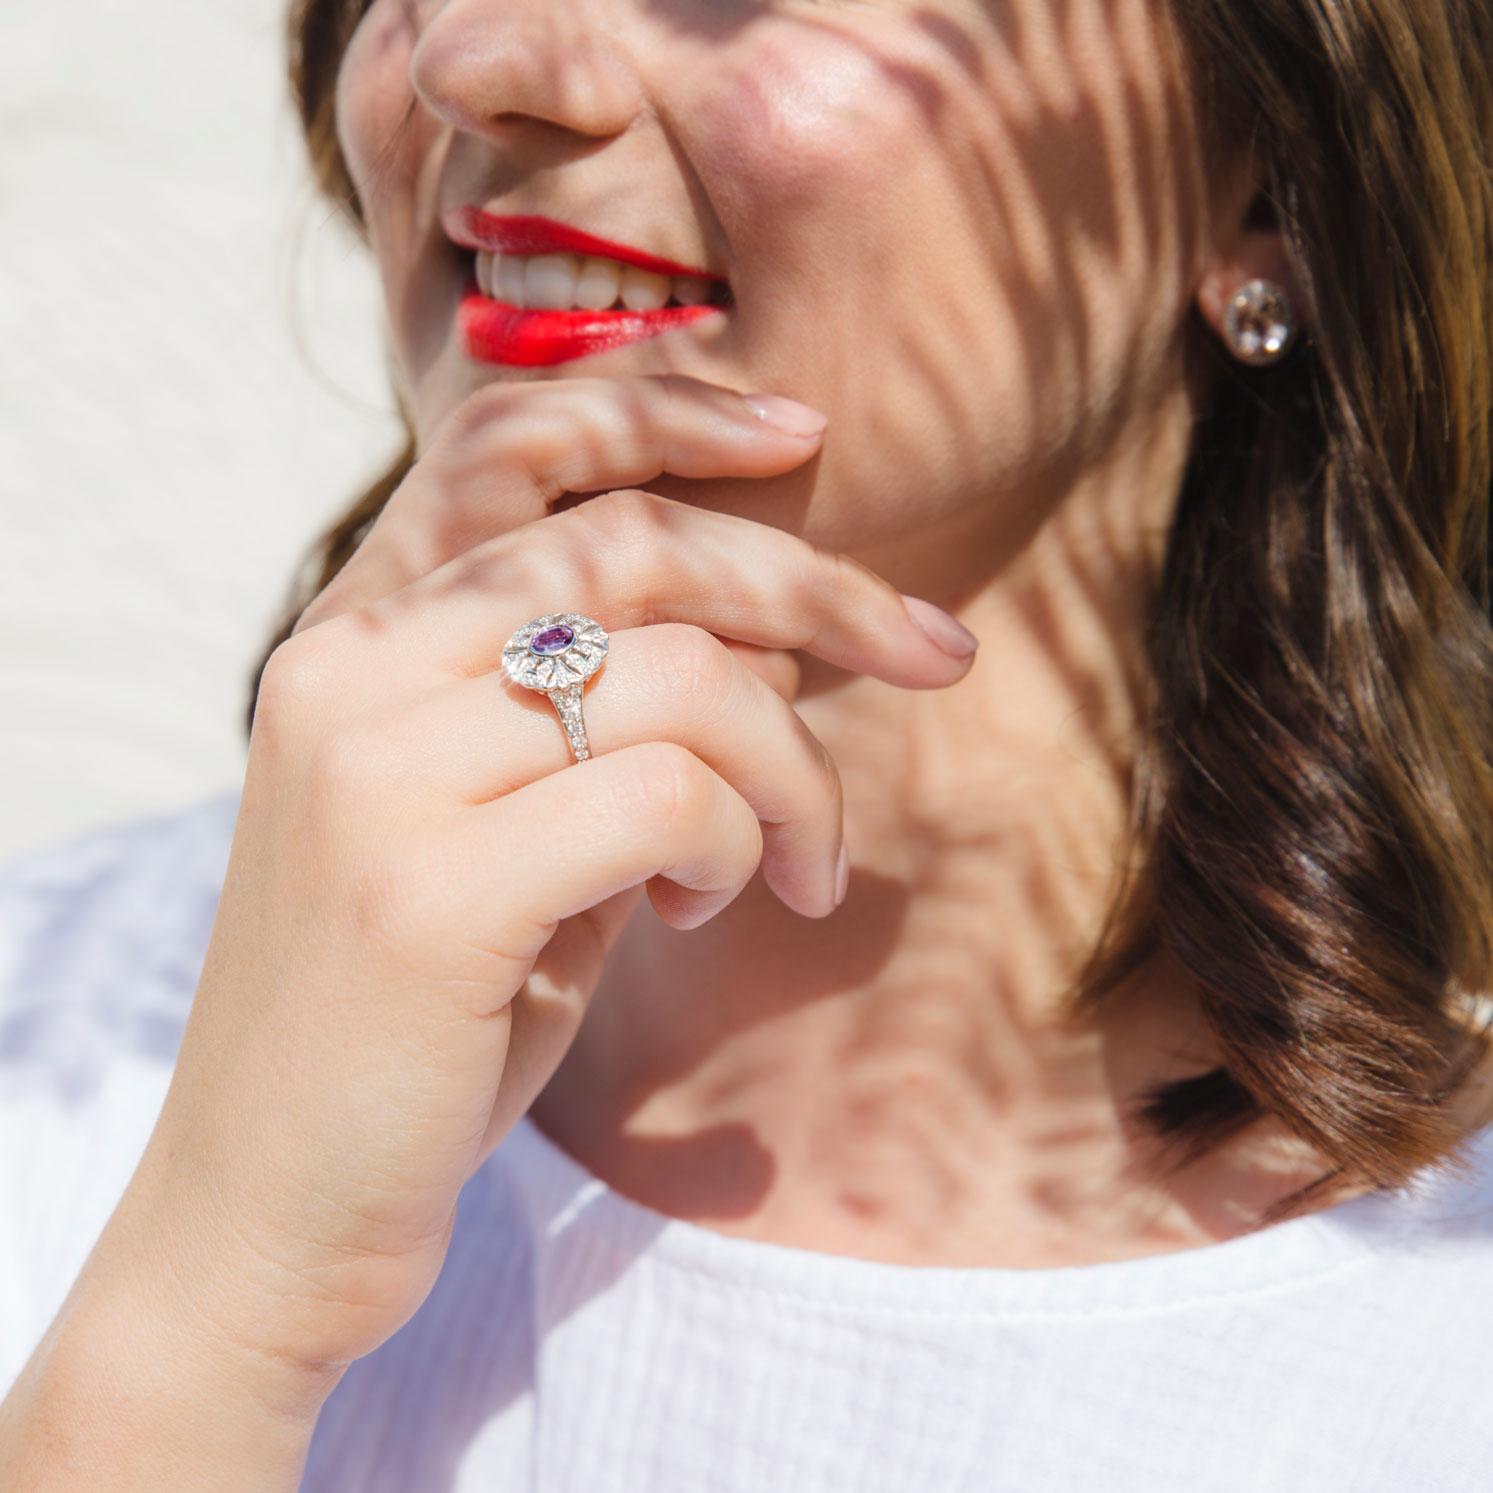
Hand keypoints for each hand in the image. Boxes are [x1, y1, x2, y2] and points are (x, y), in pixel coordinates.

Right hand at [87, 375, 978, 1404]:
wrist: (272, 1213)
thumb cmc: (423, 1017)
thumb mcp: (516, 829)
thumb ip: (606, 719)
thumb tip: (774, 629)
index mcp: (355, 637)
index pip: (513, 443)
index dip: (668, 408)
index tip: (802, 429)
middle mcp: (349, 669)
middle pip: (635, 545)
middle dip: (818, 585)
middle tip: (931, 649)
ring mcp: (375, 768)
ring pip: (687, 677)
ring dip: (793, 769)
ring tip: (796, 862)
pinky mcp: (426, 885)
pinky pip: (671, 796)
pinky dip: (738, 845)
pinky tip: (703, 911)